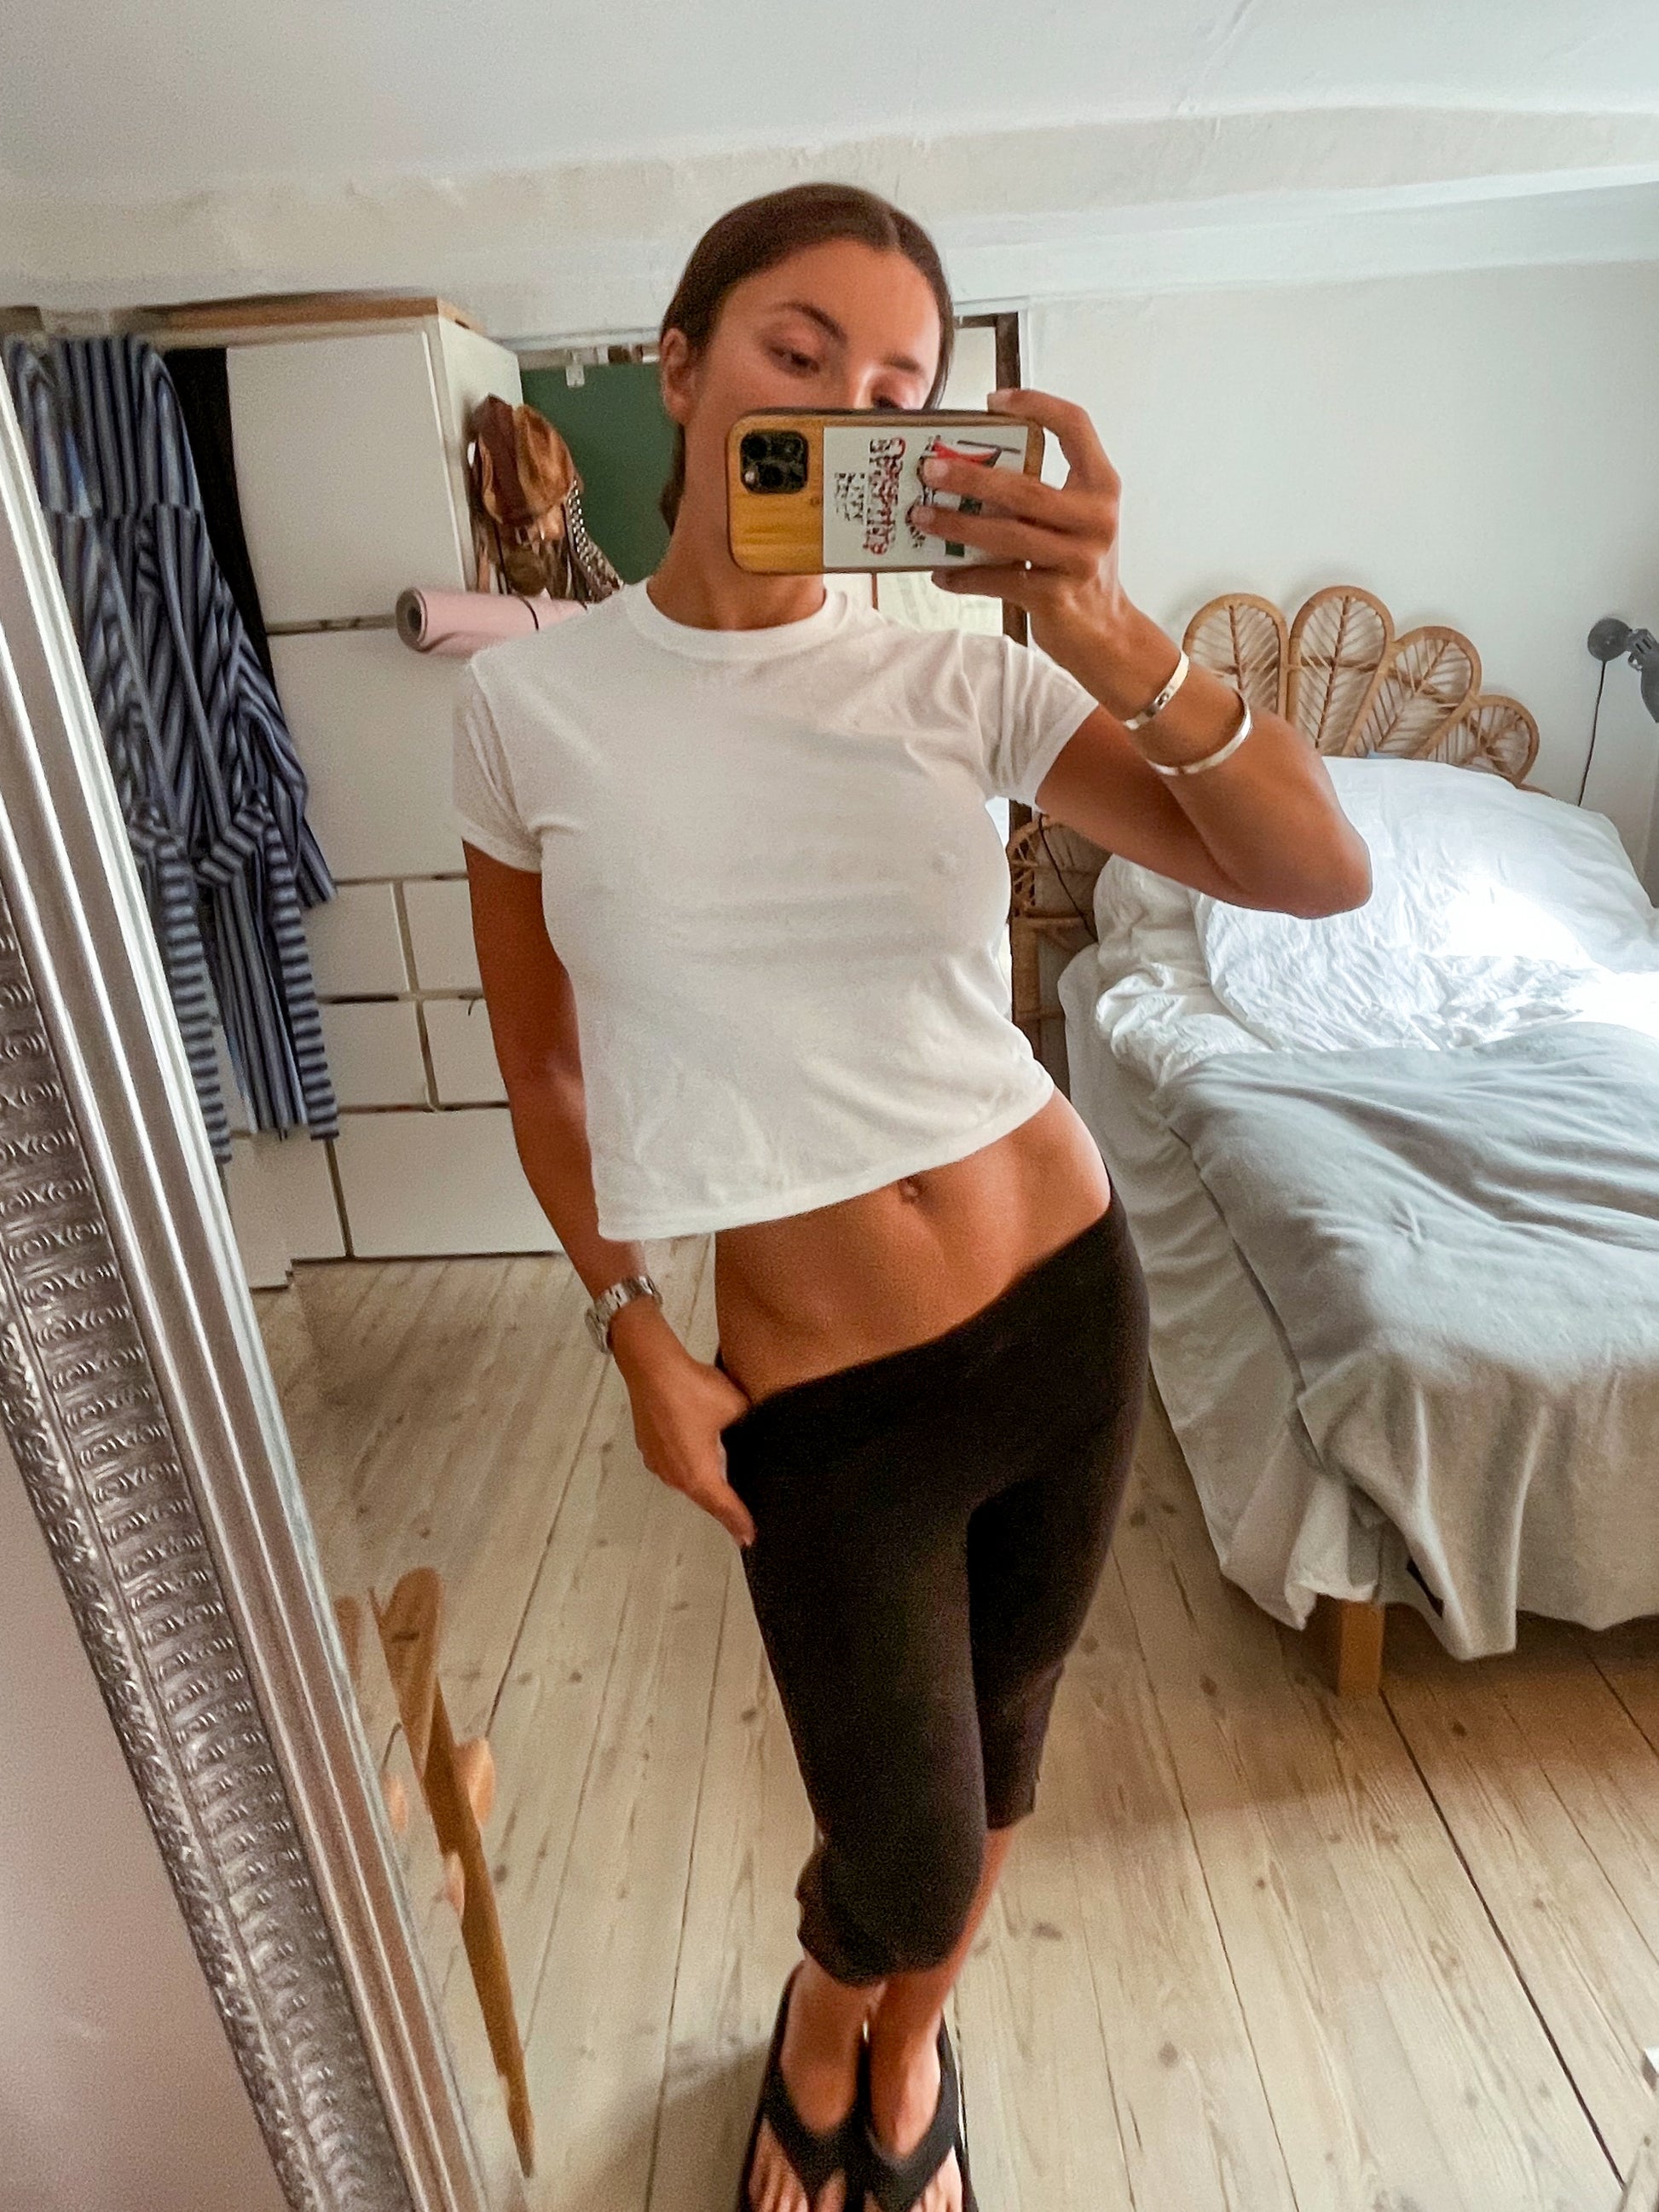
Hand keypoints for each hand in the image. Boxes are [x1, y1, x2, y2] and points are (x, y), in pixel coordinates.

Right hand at [616, 1332, 757, 1547]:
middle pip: (705, 1500)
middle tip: (742, 1524)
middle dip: (724, 1511)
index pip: (724, 1506)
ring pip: (688, 1484)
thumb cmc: (692, 1389)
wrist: (652, 1367)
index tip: (750, 1539)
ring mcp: (659, 1462)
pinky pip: (674, 1467)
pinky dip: (690, 1471)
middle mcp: (675, 1474)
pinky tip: (701, 1462)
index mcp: (699, 1472)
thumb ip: (751, 1427)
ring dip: (706, 1491)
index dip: (739, 1522)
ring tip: (725, 1496)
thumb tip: (762, 1433)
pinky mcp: (649, 1447)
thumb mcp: (736, 1408)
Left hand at [909, 386, 1131, 670]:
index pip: (1076, 427)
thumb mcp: (1076, 520)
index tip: (994, 401)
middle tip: (931, 470)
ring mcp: (1077, 560)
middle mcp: (1095, 519)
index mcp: (1101, 487)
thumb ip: (1042, 493)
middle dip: (971, 478)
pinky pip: (999, 581)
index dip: (1037, 405)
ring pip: (1006, 536)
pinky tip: (941, 572)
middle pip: (1025, 488)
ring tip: (922, 518)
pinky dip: (965, 577)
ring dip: (957, 526)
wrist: (1106, 631)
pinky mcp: (1055, 597)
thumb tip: (971, 469)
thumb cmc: (1080, 567)